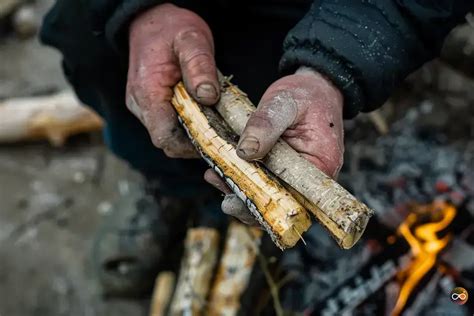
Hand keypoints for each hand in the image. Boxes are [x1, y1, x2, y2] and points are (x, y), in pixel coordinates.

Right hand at [126, 4, 218, 157]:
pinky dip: (186, 126)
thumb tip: (208, 97)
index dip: (190, 145)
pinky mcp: (148, 107)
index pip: (165, 137)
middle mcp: (140, 105)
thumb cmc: (170, 28)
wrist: (150, 20)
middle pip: (167, 141)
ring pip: (167, 135)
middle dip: (194, 142)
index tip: (215, 139)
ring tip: (213, 122)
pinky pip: (167, 125)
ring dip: (190, 134)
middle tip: (220, 133)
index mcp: (147, 92)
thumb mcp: (191, 39)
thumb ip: (199, 66)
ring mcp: (142, 108)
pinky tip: (202, 115)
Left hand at [205, 67, 344, 224]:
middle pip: (281, 204)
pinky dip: (242, 182)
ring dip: (241, 193)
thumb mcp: (285, 103)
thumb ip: (266, 124)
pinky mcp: (282, 173)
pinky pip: (263, 185)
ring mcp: (296, 178)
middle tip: (223, 198)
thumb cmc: (306, 94)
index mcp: (322, 165)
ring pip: (269, 197)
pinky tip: (220, 173)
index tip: (240, 201)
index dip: (267, 204)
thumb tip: (245, 152)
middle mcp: (311, 179)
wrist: (313, 88)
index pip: (296, 198)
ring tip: (215, 178)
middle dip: (249, 203)